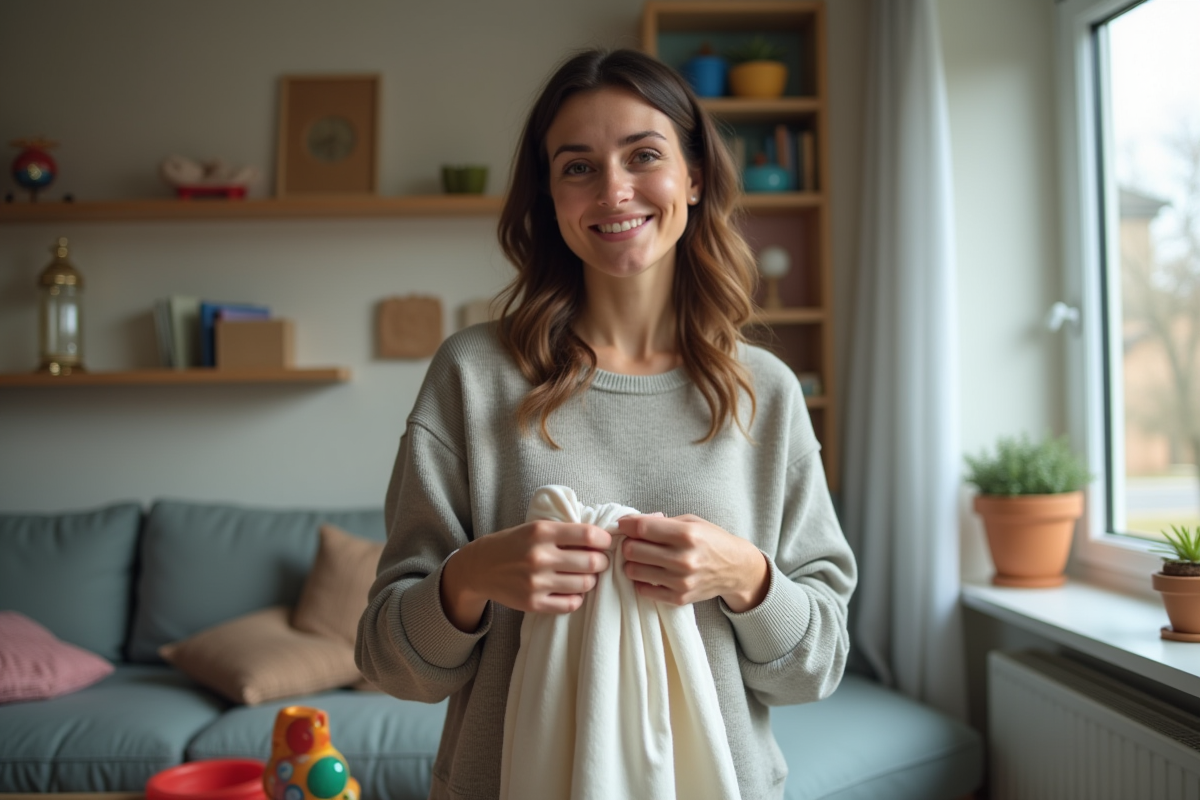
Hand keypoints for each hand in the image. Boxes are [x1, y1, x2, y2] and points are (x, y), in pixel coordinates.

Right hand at [440, 520, 612, 630]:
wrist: (479, 568)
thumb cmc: (513, 544)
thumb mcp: (535, 528)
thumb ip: (564, 531)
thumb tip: (601, 538)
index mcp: (541, 532)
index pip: (588, 535)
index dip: (604, 540)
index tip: (605, 543)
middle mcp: (539, 557)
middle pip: (591, 562)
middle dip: (601, 562)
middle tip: (599, 561)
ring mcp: (536, 583)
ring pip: (584, 584)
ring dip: (590, 580)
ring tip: (584, 576)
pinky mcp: (533, 603)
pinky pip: (570, 604)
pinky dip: (577, 598)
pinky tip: (572, 591)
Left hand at [618, 514, 769, 611]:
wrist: (736, 569)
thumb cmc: (711, 540)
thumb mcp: (690, 522)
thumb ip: (660, 522)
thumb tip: (629, 523)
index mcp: (687, 535)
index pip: (642, 528)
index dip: (626, 524)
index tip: (623, 524)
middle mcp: (683, 559)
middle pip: (633, 550)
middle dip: (628, 544)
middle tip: (634, 542)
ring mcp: (681, 581)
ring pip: (633, 571)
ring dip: (632, 563)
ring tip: (642, 558)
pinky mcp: (679, 598)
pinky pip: (643, 590)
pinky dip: (641, 581)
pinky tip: (651, 573)